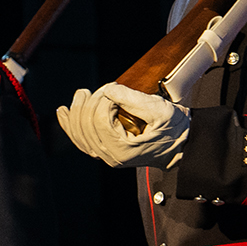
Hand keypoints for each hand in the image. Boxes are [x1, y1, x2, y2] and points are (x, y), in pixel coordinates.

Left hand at [57, 83, 188, 166]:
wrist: (183, 146)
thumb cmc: (175, 130)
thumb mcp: (160, 111)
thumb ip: (134, 100)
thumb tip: (109, 90)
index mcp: (123, 150)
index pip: (99, 121)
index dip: (103, 100)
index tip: (114, 89)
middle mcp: (111, 157)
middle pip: (86, 126)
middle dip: (88, 103)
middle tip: (99, 89)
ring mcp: (106, 156)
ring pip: (79, 134)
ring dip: (76, 112)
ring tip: (80, 95)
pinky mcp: (105, 151)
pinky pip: (81, 140)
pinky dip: (70, 125)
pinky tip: (63, 112)